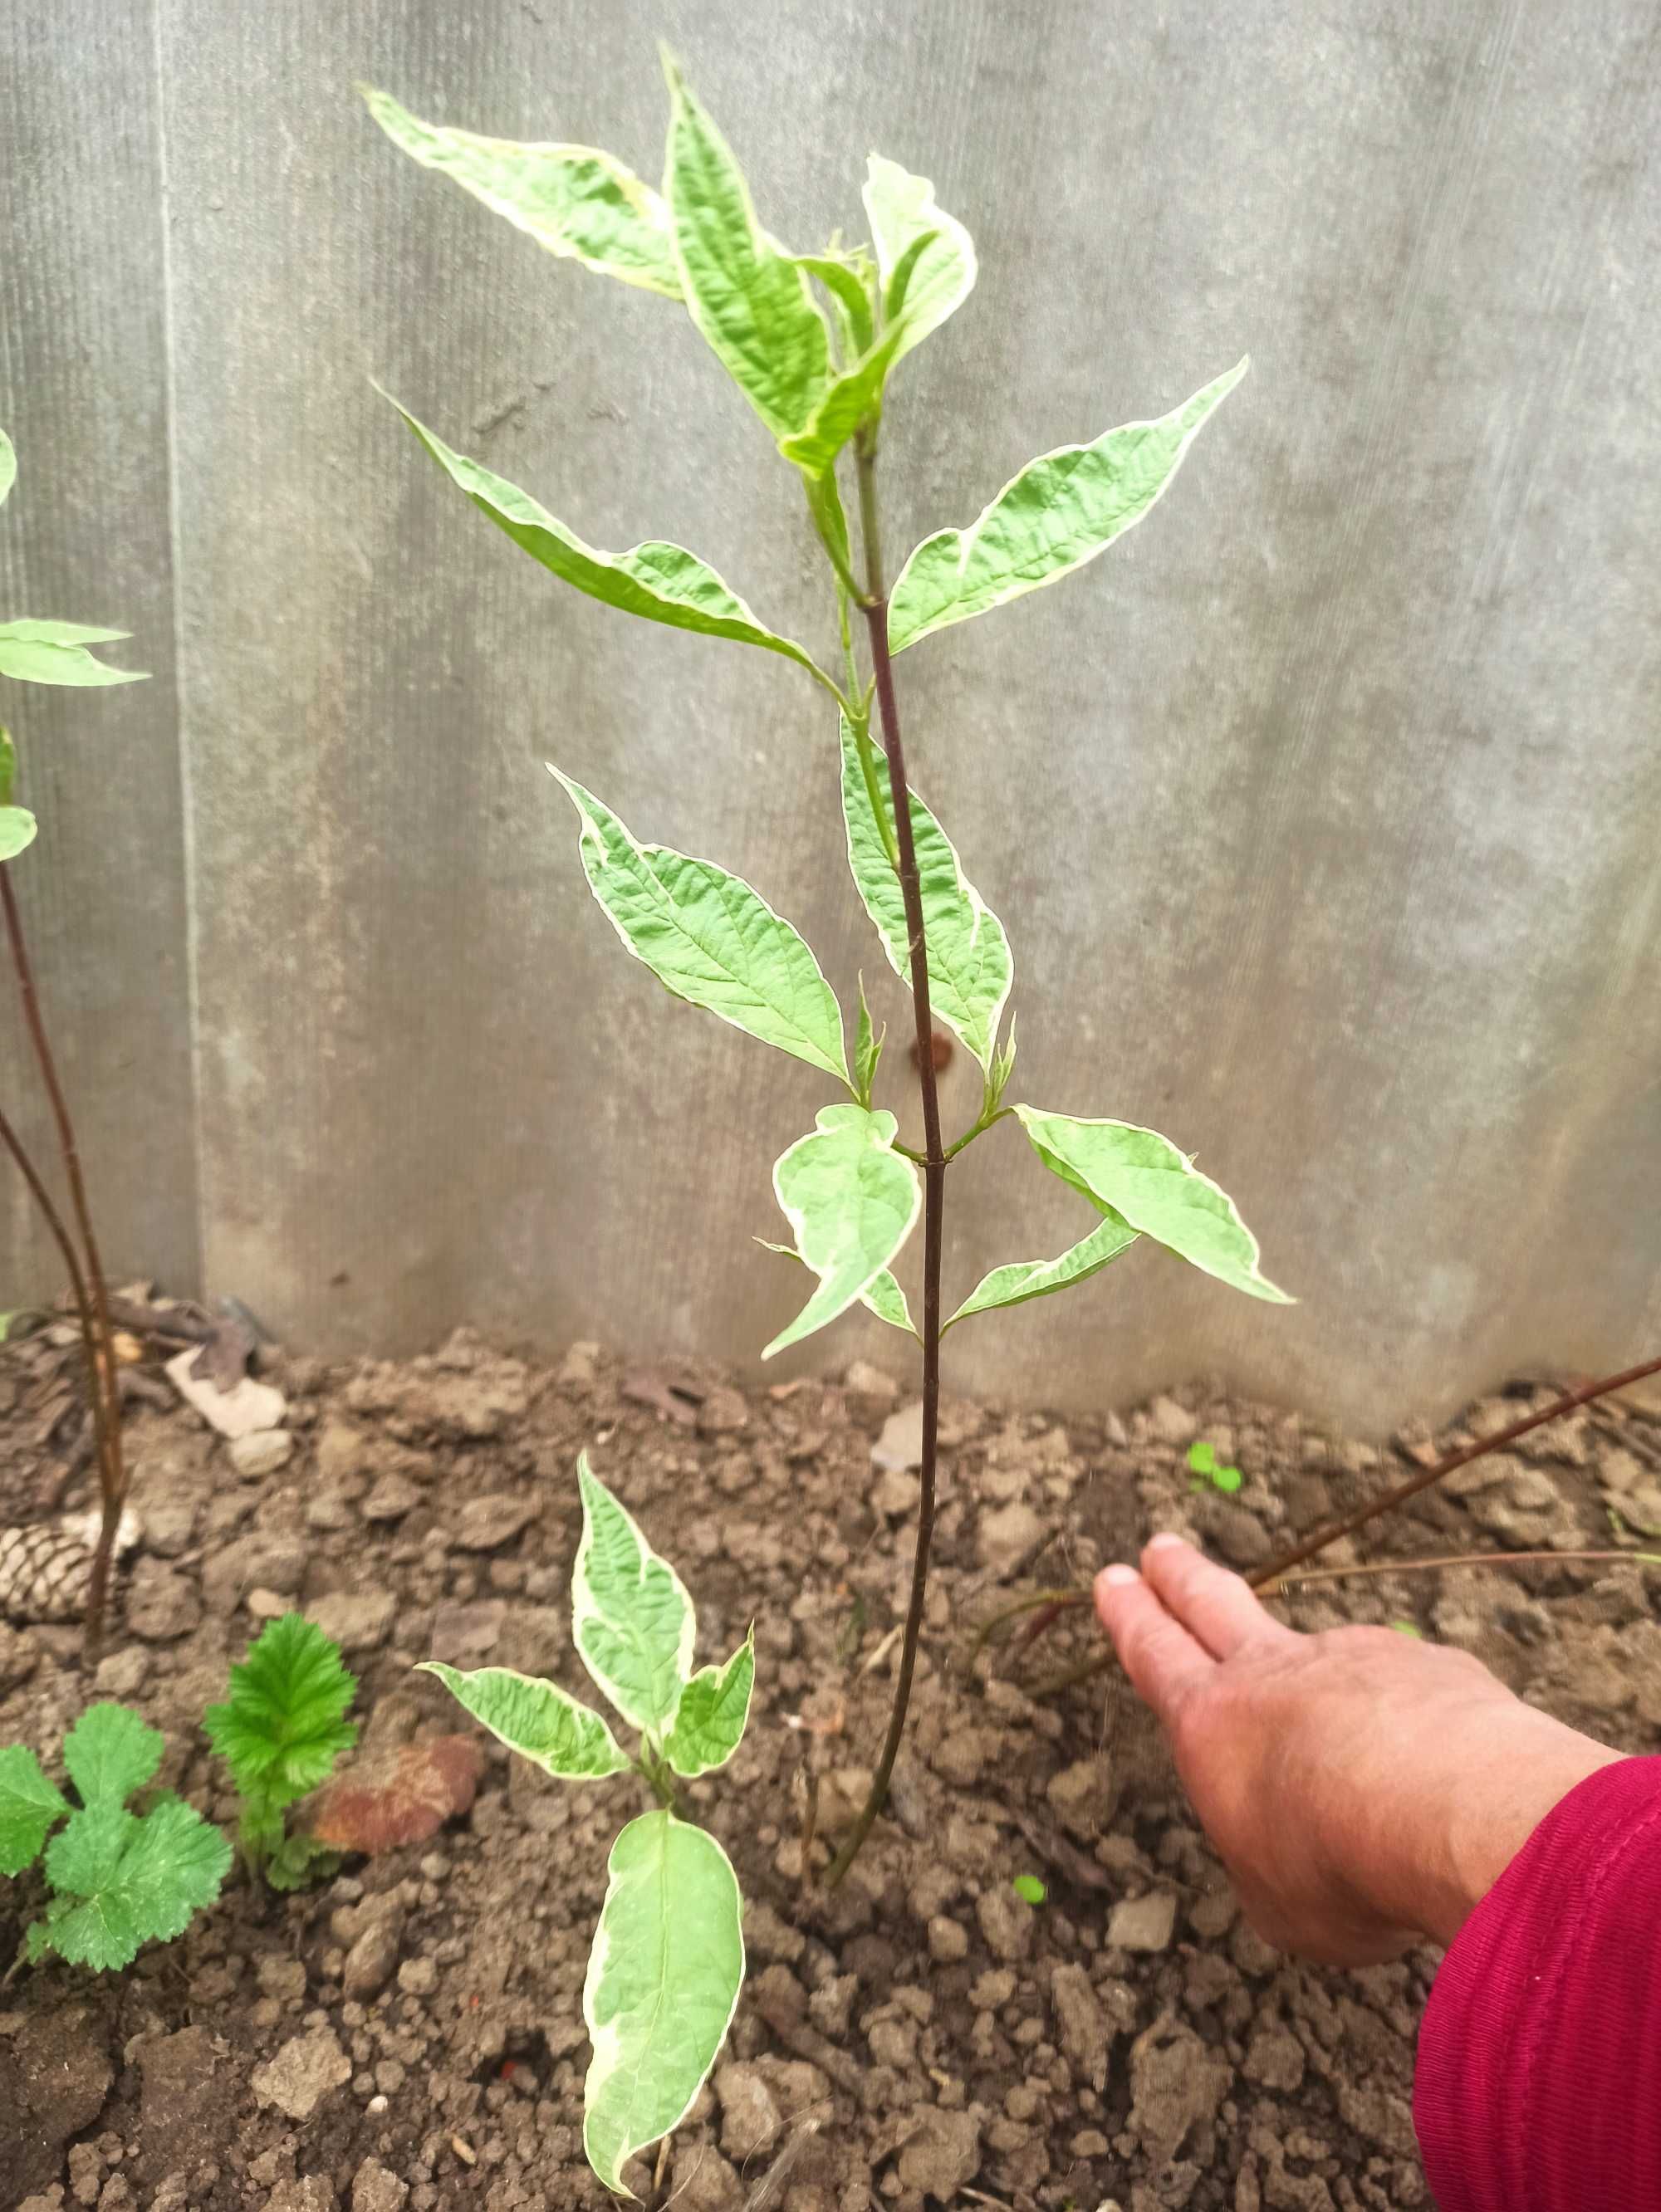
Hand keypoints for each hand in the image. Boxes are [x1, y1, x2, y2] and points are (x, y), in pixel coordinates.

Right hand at [1095, 1534, 1621, 1964]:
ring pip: (1327, 1653)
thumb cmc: (1339, 1867)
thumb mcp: (1275, 1900)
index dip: (1133, 1618)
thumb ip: (1272, 1860)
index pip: (1158, 1655)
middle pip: (1217, 1605)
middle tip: (1162, 1548)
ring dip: (1323, 1672)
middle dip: (1183, 1578)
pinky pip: (1414, 1690)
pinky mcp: (1434, 1669)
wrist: (1454, 1810)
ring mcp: (1358, 1658)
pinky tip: (1443, 1760)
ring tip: (1340, 1716)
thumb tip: (1295, 1848)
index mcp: (1212, 1723)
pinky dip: (1415, 1716)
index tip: (1115, 1579)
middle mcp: (1277, 1672)